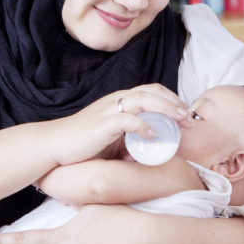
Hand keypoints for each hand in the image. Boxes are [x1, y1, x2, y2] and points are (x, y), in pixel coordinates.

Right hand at [43, 84, 192, 166]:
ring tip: (180, 122)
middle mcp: (116, 100)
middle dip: (175, 103)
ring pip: (144, 99)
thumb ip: (129, 141)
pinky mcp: (103, 124)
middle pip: (153, 91)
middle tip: (189, 119)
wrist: (54, 146)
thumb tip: (146, 152)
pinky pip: (128, 120)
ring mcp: (109, 110)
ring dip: (166, 109)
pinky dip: (143, 126)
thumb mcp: (112, 140)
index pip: (152, 91)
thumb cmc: (82, 144)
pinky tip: (153, 135)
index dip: (172, 100)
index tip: (185, 116)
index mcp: (120, 101)